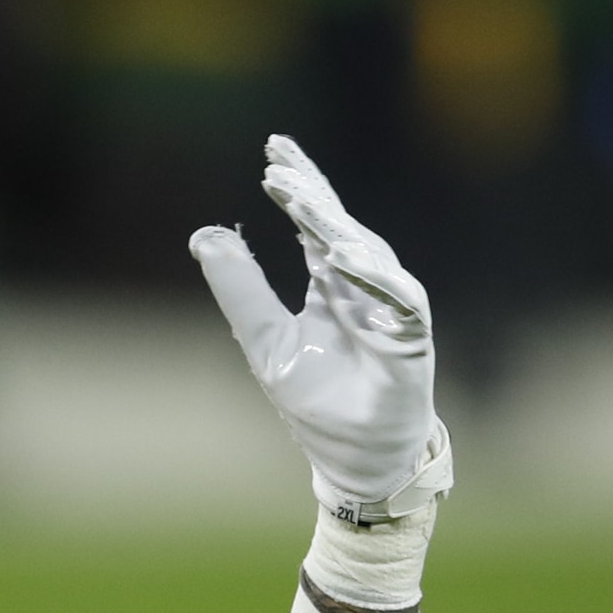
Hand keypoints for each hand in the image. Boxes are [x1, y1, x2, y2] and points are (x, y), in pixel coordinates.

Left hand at [190, 135, 451, 522]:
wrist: (355, 459)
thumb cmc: (318, 403)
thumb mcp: (265, 342)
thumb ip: (241, 290)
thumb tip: (202, 235)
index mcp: (331, 285)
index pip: (314, 224)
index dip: (297, 187)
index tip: (271, 153)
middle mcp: (363, 288)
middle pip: (338, 225)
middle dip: (310, 190)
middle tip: (276, 159)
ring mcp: (389, 309)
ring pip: (365, 252)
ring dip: (331, 225)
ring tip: (297, 196)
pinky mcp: (410, 337)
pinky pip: (396, 298)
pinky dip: (370, 276)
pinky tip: (340, 253)